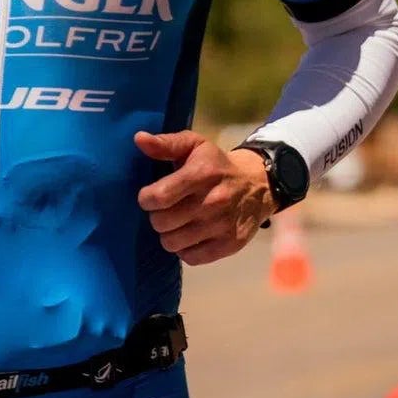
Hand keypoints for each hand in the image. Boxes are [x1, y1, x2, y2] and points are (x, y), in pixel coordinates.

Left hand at [134, 129, 274, 265]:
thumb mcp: (194, 146)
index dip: (146, 199)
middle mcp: (213, 201)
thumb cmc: (216, 165)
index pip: (158, 197)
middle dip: (157, 216)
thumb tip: (139, 139)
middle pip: (162, 223)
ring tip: (177, 223)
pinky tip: (190, 235)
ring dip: (169, 234)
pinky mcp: (230, 244)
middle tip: (166, 210)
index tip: (150, 196)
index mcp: (202, 174)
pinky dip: (185, 249)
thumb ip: (166, 143)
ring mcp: (222, 225)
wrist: (258, 185)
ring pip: (172, 243)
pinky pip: (191, 258)